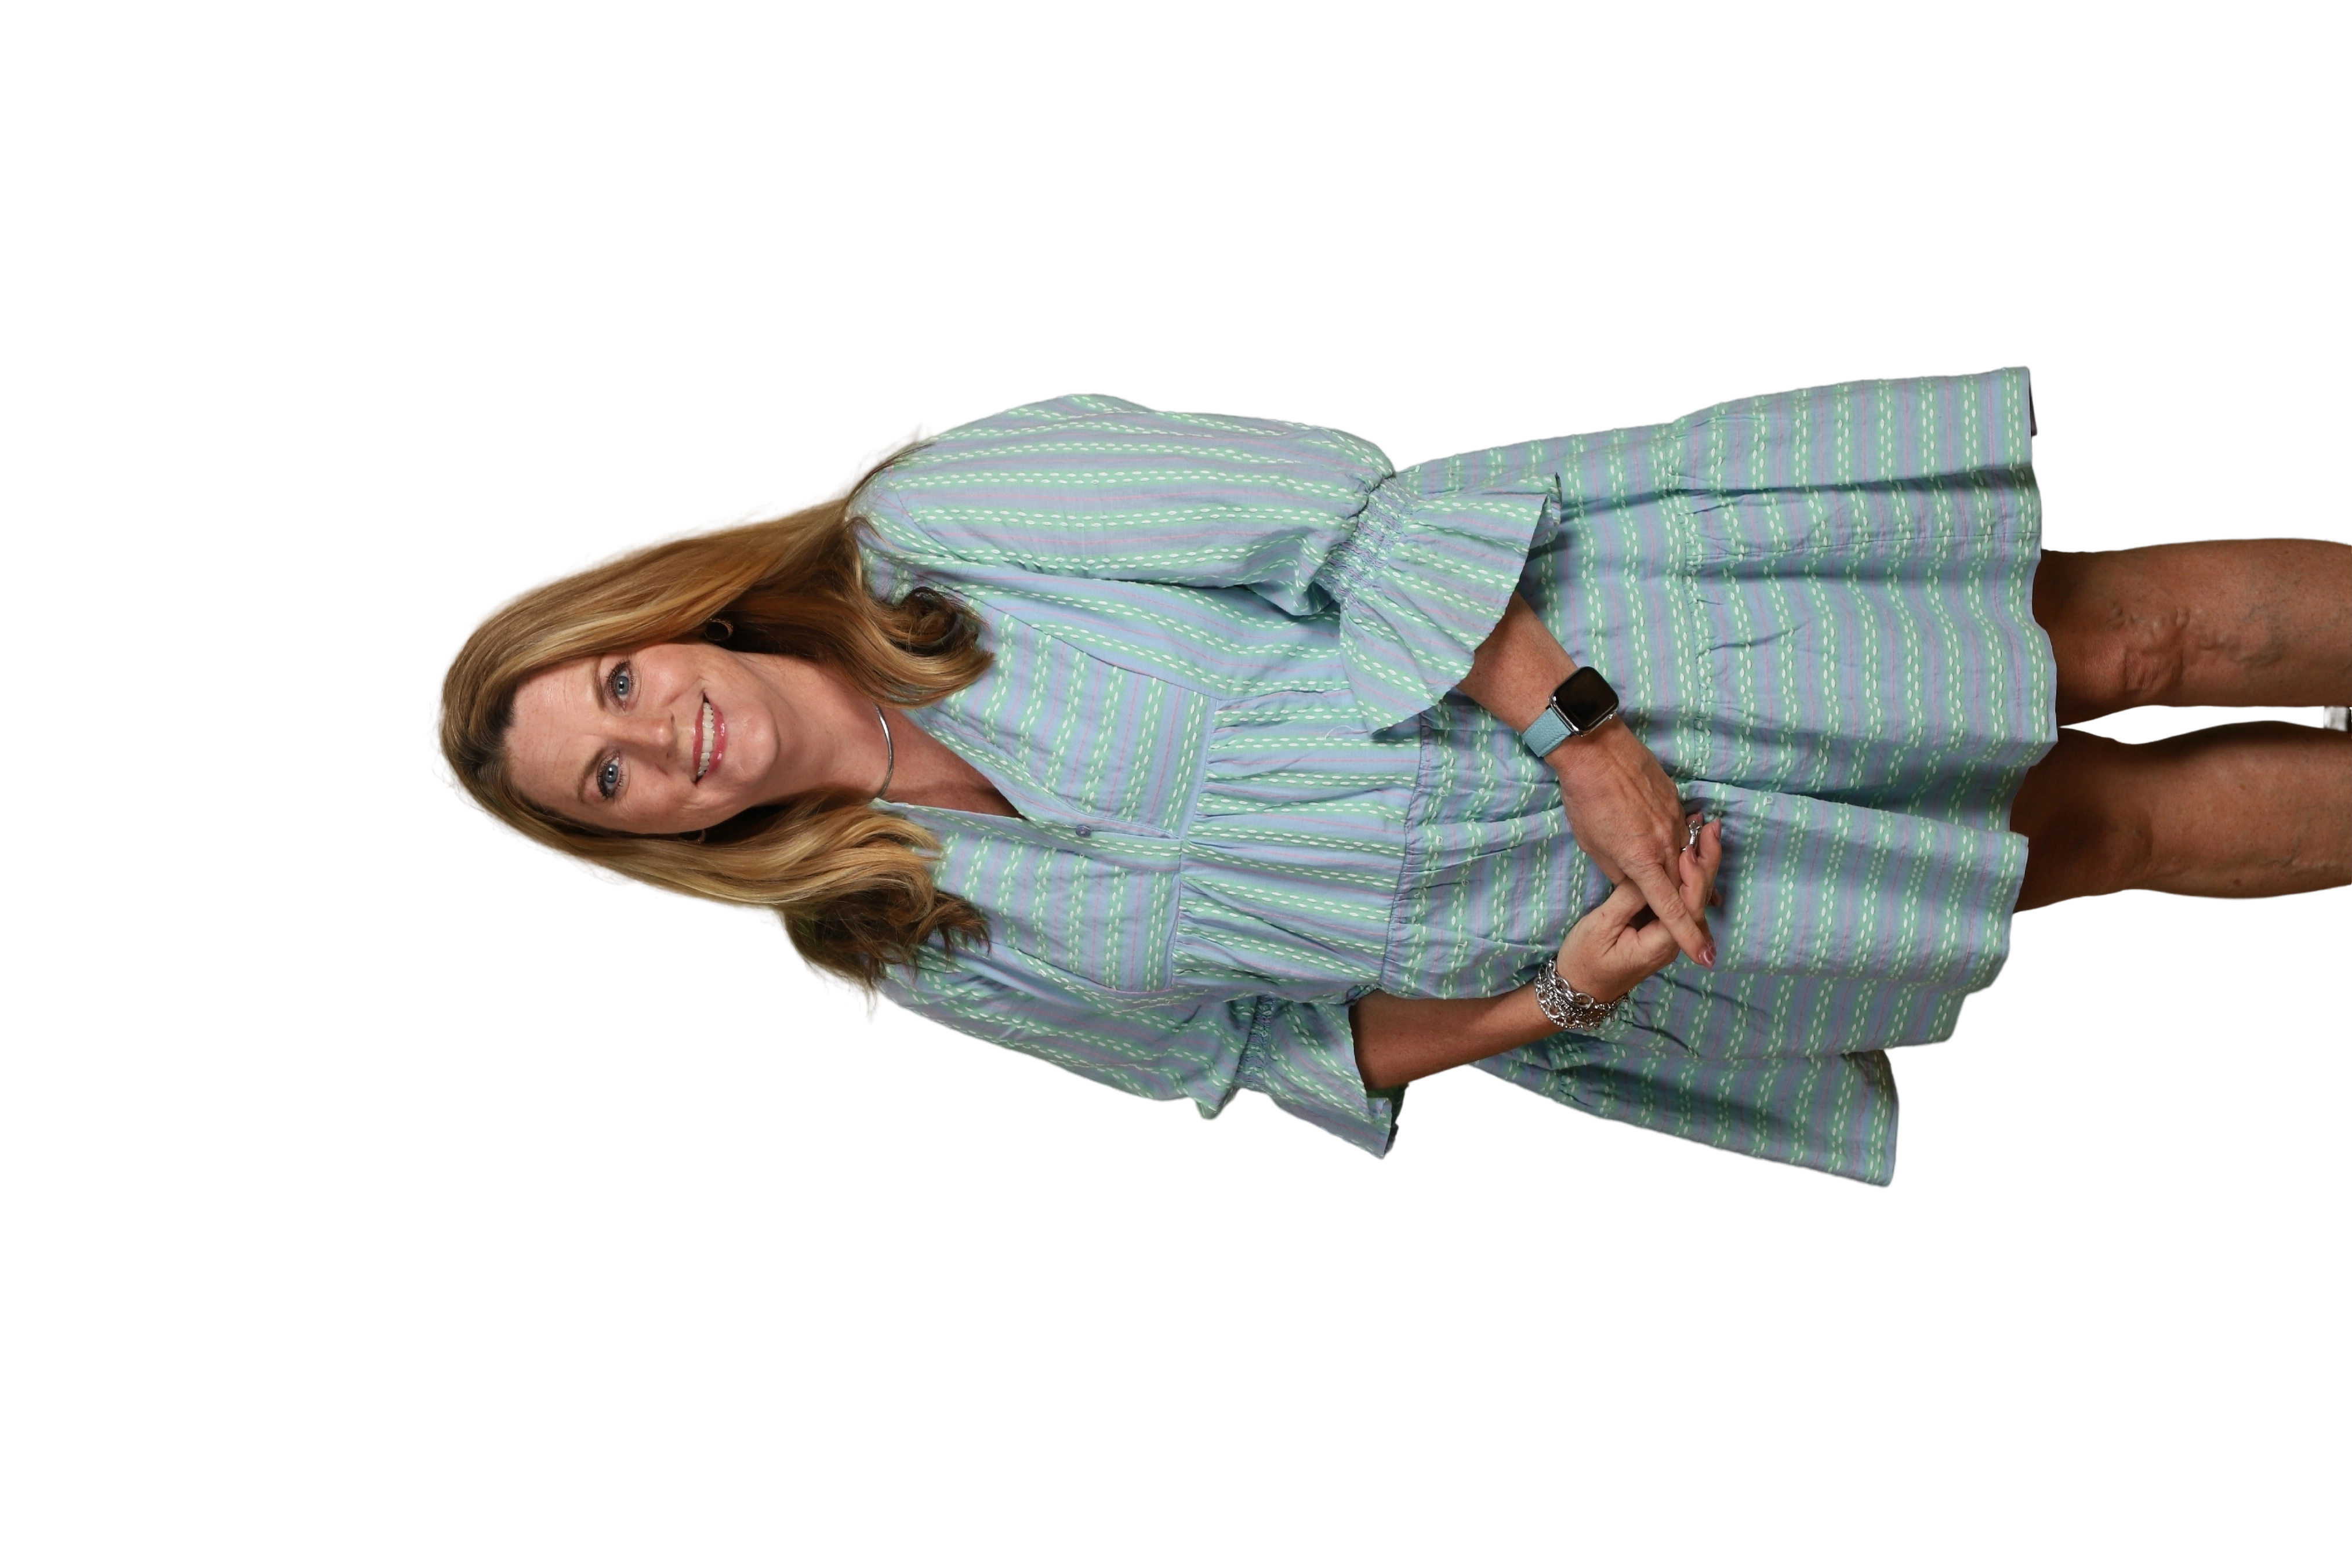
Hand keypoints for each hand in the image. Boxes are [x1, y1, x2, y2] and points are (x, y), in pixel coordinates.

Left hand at [1552, 720, 1715, 967]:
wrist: (1595, 750)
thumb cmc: (1586, 801)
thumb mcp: (1595, 847)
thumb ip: (1621, 873)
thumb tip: (1639, 887)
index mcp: (1642, 861)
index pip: (1671, 909)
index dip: (1688, 935)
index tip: (1704, 957)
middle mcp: (1666, 845)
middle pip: (1687, 887)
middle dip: (1696, 912)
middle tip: (1706, 937)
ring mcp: (1675, 823)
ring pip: (1690, 861)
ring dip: (1697, 881)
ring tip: (1707, 900)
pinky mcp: (1677, 804)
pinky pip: (1688, 835)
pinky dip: (1692, 851)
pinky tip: (1695, 856)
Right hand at [1557, 814, 1724, 1001]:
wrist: (1578, 988)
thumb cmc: (1585, 959)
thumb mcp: (1601, 926)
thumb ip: (1628, 899)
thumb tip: (1648, 872)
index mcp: (1661, 942)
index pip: (1689, 905)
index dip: (1694, 873)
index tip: (1690, 844)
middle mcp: (1673, 940)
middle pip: (1699, 899)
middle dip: (1707, 861)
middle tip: (1712, 826)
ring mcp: (1668, 936)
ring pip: (1693, 898)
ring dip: (1700, 864)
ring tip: (1705, 831)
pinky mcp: (1660, 930)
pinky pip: (1680, 901)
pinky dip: (1686, 875)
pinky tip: (1687, 852)